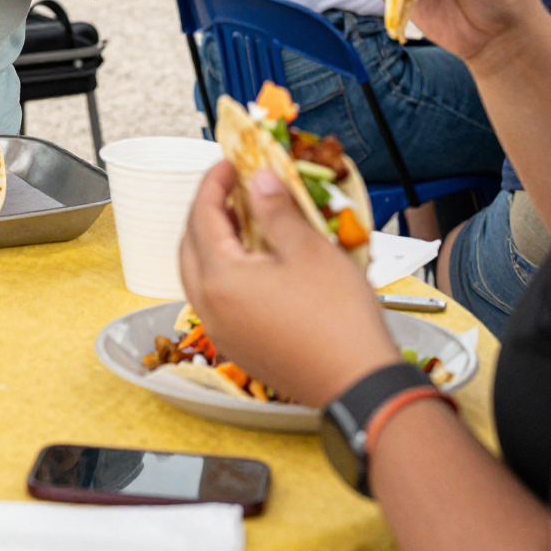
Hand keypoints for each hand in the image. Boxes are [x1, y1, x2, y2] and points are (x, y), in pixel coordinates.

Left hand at [180, 161, 397, 407]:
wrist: (360, 387)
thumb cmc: (338, 320)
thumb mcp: (309, 250)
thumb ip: (277, 210)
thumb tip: (260, 181)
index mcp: (219, 279)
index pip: (200, 216)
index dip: (213, 183)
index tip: (228, 163)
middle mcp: (209, 307)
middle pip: (189, 245)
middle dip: (206, 211)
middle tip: (232, 189)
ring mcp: (222, 332)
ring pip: (198, 274)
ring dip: (213, 243)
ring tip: (242, 221)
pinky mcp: (239, 348)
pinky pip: (215, 300)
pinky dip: (223, 272)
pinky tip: (253, 263)